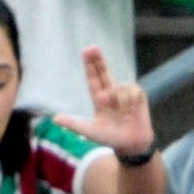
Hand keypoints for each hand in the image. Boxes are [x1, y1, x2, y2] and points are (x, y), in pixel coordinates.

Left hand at [78, 48, 157, 162]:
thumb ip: (74, 124)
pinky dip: (129, 100)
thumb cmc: (111, 139)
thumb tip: (55, 119)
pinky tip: (132, 110)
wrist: (131, 146)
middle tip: (92, 47)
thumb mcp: (90, 132)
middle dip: (99, 60)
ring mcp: (126, 96)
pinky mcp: (139, 97)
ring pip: (118, 85)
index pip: (94, 79)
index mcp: (100, 100)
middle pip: (104, 72)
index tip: (87, 50)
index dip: (90, 65)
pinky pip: (132, 90)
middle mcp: (112, 95)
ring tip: (121, 111)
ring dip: (116, 97)